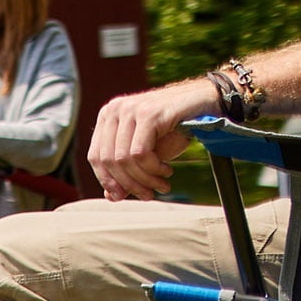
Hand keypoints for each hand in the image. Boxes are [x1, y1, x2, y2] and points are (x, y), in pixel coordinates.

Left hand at [88, 78, 221, 199]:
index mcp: (107, 117)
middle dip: (128, 184)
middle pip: (109, 160)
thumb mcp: (147, 153)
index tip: (121, 197)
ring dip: (145, 179)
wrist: (205, 102)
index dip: (107, 180)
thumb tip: (110, 197)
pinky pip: (140, 153)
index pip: (95, 156)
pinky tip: (167, 170)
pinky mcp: (148, 114)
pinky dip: (153, 169)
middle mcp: (114, 110)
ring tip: (162, 186)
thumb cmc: (174, 129)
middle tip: (148, 195)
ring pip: (125, 159)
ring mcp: (130, 109)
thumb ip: (127, 171)